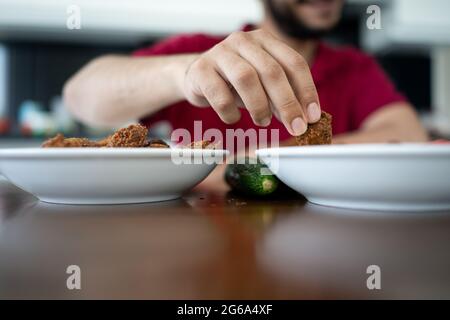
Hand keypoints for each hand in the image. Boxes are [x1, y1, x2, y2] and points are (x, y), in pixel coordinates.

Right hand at [183, 29, 320, 135]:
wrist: (196, 77)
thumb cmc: (234, 83)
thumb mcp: (262, 87)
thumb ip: (281, 98)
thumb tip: (302, 120)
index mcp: (264, 41)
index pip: (293, 62)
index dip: (306, 90)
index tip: (312, 116)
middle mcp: (243, 41)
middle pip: (272, 71)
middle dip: (287, 103)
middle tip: (295, 127)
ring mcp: (220, 53)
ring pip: (246, 78)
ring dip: (259, 106)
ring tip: (263, 122)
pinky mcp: (200, 70)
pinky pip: (219, 95)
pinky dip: (230, 113)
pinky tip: (233, 118)